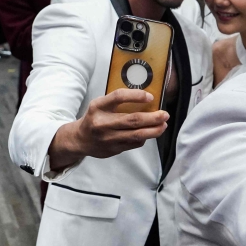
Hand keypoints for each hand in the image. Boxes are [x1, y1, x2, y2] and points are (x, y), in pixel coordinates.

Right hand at [48, 89, 168, 170]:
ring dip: (154, 130)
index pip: (118, 97)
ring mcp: (108, 138)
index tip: (150, 97)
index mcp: (98, 107)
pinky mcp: (113, 149)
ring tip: (163, 125)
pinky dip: (144, 138)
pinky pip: (134, 143)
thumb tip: (147, 101)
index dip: (136, 96)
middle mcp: (102, 123)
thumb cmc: (95, 118)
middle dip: (153, 118)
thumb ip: (118, 102)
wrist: (80, 139)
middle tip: (165, 115)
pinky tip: (150, 133)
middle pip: (133, 120)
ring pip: (136, 135)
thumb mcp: (101, 105)